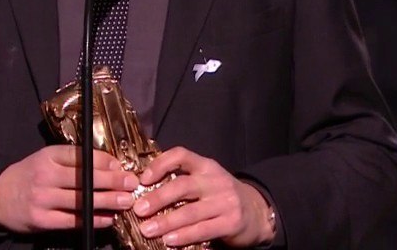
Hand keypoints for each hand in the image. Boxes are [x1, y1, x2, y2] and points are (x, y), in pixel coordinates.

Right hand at [0, 146, 138, 233]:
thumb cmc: (30, 175)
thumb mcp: (47, 158)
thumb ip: (74, 159)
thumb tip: (110, 165)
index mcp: (48, 156)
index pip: (81, 156)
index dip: (105, 162)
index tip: (122, 167)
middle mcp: (46, 175)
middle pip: (85, 179)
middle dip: (112, 182)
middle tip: (132, 184)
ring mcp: (43, 199)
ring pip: (82, 201)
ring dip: (107, 202)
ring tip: (126, 202)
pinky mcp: (42, 220)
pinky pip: (73, 221)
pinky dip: (93, 220)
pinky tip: (108, 219)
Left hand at [132, 147, 275, 247]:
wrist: (257, 212)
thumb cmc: (221, 196)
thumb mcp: (206, 181)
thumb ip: (183, 180)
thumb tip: (144, 189)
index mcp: (206, 166)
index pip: (182, 155)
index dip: (160, 164)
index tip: (142, 179)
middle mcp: (215, 181)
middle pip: (183, 186)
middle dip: (158, 198)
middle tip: (139, 209)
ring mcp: (225, 201)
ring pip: (190, 211)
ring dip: (166, 221)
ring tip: (148, 229)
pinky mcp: (231, 222)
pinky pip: (203, 229)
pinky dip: (184, 235)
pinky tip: (169, 240)